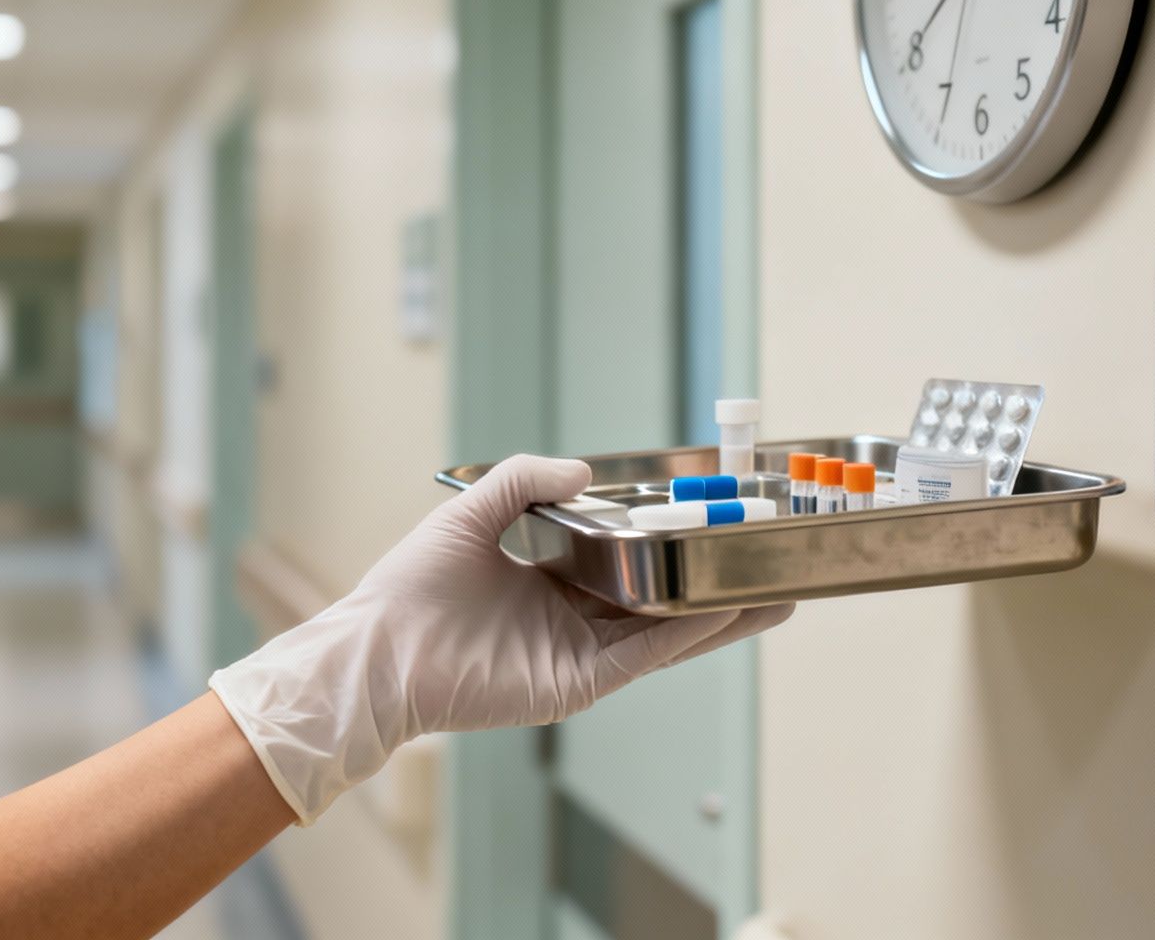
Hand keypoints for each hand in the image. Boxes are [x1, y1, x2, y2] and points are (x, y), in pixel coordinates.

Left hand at [209, 455, 793, 822]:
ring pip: (665, 631)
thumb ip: (525, 481)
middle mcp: (569, 624)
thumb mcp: (473, 512)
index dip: (666, 548)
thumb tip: (585, 471)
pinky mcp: (576, 684)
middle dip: (712, 586)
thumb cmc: (409, 588)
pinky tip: (724, 609)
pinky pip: (643, 654)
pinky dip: (686, 633)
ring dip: (719, 613)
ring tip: (776, 594)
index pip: (623, 567)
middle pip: (659, 602)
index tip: (708, 526)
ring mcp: (577, 657)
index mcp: (546, 586)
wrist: (377, 650)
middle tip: (766, 564)